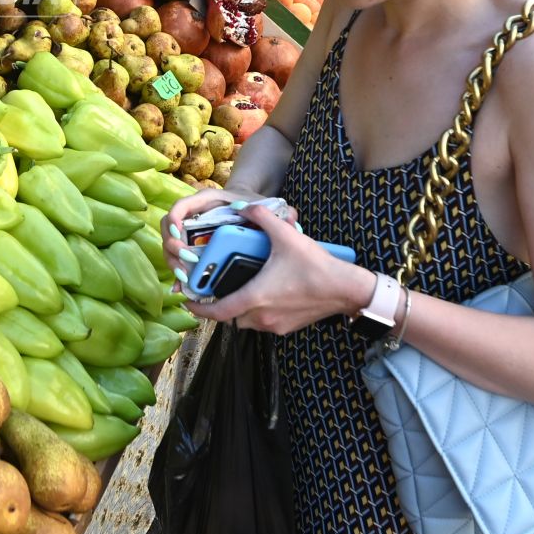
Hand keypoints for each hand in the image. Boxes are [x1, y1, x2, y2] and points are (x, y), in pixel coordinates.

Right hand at [159, 188, 298, 269]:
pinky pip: (178, 262)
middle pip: (169, 229)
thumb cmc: (255, 206)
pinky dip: (178, 275)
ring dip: (173, 263)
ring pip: (170, 247)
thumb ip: (278, 212)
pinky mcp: (193, 249)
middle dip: (173, 246)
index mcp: (207, 202)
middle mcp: (193, 216)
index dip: (174, 218)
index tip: (178, 232)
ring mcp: (191, 234)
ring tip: (185, 278)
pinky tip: (182, 289)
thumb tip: (291, 218)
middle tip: (186, 261)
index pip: (182, 206)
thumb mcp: (266, 207)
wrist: (250, 211)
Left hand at [180, 204, 370, 334]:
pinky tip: (265, 294)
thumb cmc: (316, 266)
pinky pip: (264, 323)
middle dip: (221, 306)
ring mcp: (275, 325)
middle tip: (215, 289)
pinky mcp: (287, 328)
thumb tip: (242, 206)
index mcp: (255, 297)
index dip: (198, 309)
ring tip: (240, 288)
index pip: (218, 312)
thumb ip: (261, 217)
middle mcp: (262, 317)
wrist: (346, 289)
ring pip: (246, 321)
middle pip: (230, 317)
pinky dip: (258, 312)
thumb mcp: (286, 236)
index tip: (187, 300)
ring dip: (240, 309)